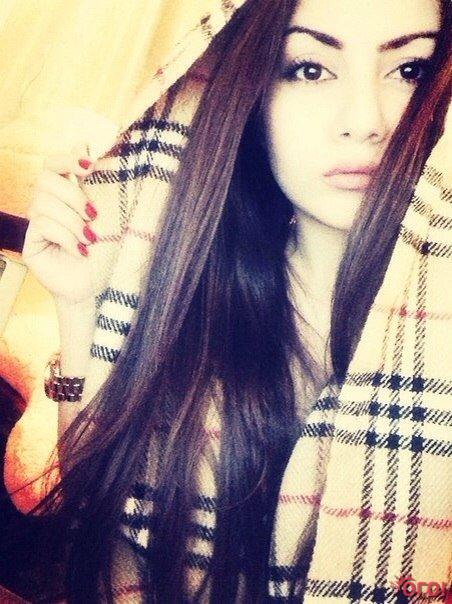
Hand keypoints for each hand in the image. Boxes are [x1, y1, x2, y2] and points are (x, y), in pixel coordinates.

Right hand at [22, 150, 97, 304]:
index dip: (68, 159)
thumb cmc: (108, 250)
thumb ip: (99, 181)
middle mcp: (49, 204)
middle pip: (45, 179)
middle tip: (94, 215)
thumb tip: (84, 141)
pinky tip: (80, 252)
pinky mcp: (31, 242)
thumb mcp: (110, 214)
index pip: (54, 163)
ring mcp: (37, 223)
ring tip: (90, 239)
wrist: (101, 286)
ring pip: (43, 203)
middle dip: (72, 195)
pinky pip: (41, 225)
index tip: (90, 166)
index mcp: (67, 193)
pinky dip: (66, 237)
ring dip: (72, 221)